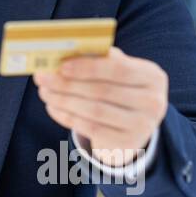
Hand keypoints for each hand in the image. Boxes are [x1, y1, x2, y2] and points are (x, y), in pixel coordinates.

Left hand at [32, 47, 167, 166]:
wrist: (133, 125)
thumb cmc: (120, 89)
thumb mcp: (118, 72)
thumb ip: (99, 60)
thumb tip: (65, 52)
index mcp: (153, 76)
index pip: (119, 68)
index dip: (88, 67)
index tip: (61, 65)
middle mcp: (154, 102)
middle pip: (103, 91)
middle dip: (67, 83)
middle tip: (41, 77)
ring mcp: (143, 126)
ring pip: (94, 110)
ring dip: (63, 100)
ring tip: (44, 92)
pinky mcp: (127, 144)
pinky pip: (90, 128)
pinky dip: (67, 117)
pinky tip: (52, 107)